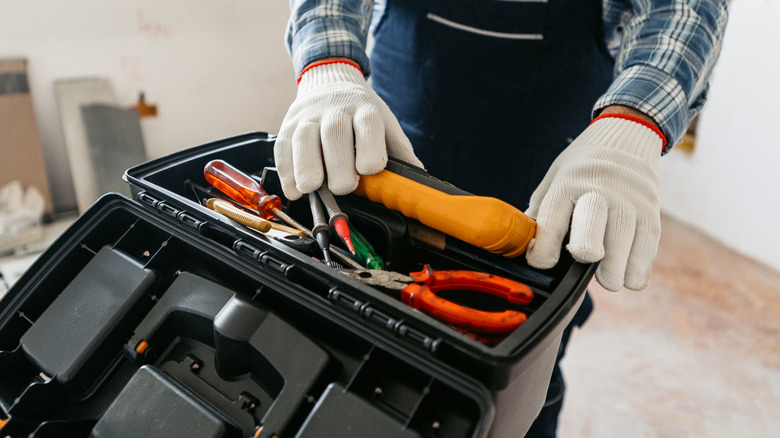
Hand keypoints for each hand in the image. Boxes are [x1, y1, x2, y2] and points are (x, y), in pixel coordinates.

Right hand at [275, 60, 423, 199]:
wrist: (330, 80)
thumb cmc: (361, 112)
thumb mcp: (386, 125)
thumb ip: (401, 154)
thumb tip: (419, 184)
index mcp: (365, 109)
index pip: (368, 127)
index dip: (369, 153)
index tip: (368, 170)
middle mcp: (335, 109)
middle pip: (335, 134)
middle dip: (338, 167)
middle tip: (343, 186)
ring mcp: (308, 116)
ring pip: (303, 140)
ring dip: (307, 169)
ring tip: (313, 188)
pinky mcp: (287, 126)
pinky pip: (283, 150)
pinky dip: (287, 173)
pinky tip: (296, 189)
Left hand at [525, 112, 663, 290]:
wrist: (626, 133)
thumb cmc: (582, 166)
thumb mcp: (554, 178)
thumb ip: (540, 212)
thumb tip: (524, 248)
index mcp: (567, 183)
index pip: (552, 221)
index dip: (543, 250)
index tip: (542, 262)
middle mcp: (599, 189)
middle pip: (592, 226)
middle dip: (586, 252)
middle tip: (583, 262)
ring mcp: (629, 198)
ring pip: (624, 241)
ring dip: (615, 271)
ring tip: (608, 281)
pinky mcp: (652, 207)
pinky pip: (648, 244)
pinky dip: (639, 268)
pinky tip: (629, 278)